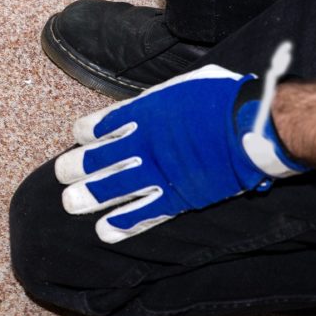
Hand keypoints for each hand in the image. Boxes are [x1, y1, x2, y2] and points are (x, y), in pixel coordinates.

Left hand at [55, 50, 306, 243]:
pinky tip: (104, 231)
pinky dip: (122, 224)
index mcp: (141, 115)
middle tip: (62, 174)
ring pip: (112, 188)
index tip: (80, 137)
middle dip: (74, 168)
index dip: (85, 133)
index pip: (99, 126)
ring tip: (71, 203)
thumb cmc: (222, 98)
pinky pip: (143, 214)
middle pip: (97, 160)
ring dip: (89, 197)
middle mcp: (142, 145)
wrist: (254, 126)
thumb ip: (158, 98)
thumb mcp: (182, 84)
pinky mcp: (177, 198)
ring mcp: (158, 174)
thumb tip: (146, 102)